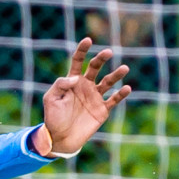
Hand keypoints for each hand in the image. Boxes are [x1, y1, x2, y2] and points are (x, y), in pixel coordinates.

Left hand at [37, 38, 131, 156]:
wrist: (60, 138)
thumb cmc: (53, 117)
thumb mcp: (51, 99)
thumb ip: (60, 86)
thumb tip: (75, 77)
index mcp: (72, 81)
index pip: (77, 61)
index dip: (82, 50)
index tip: (88, 40)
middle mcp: (85, 86)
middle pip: (95, 68)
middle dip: (101, 59)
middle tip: (108, 52)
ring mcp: (95, 97)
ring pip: (108, 82)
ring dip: (116, 75)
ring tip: (124, 68)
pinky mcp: (102, 110)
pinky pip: (114, 100)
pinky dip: (121, 94)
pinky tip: (127, 88)